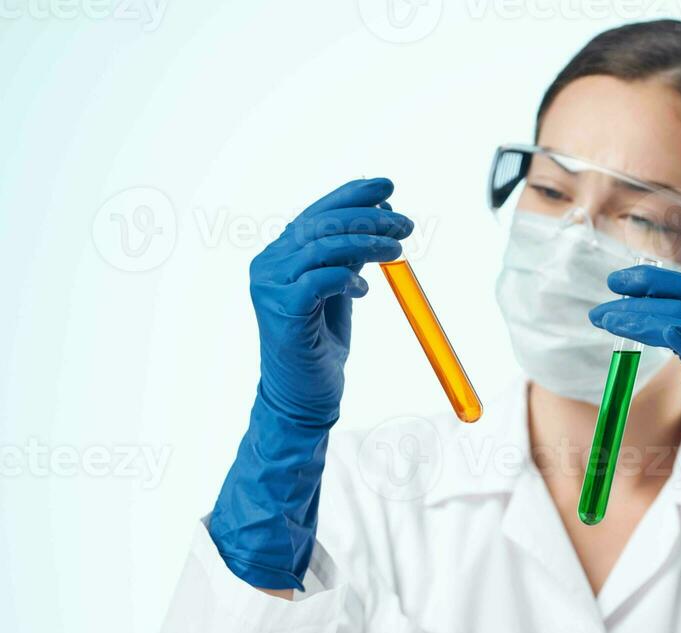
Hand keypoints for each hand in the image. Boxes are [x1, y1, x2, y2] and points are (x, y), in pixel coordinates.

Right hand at [247, 178, 411, 425]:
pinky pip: (319, 281)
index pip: (316, 213)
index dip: (351, 194)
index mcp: (282, 255)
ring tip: (398, 250)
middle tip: (406, 224)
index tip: (387, 186)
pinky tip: (363, 289)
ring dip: (366, 243)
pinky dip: (346, 279)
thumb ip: (348, 259)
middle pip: (321, 224)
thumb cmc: (321, 345)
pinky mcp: (280, 311)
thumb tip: (378, 221)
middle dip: (368, 217)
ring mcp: (269, 287)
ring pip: (322, 248)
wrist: (303, 395)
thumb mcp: (340, 293)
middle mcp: (269, 264)